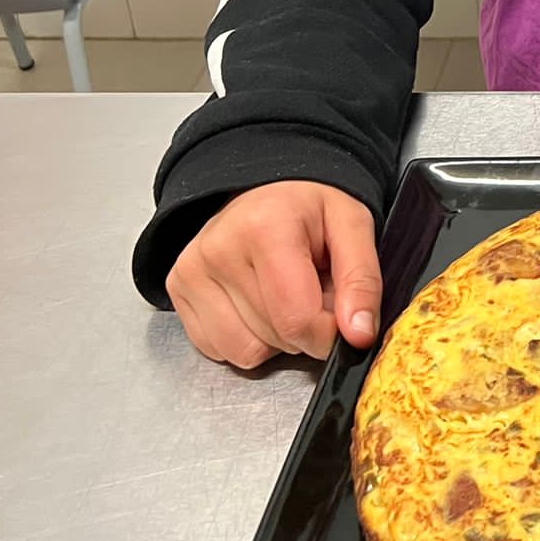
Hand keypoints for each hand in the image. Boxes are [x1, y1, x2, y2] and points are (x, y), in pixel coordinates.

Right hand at [166, 181, 381, 368]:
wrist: (264, 188)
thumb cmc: (308, 206)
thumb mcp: (353, 226)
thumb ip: (362, 281)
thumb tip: (358, 335)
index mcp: (266, 228)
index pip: (298, 320)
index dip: (329, 333)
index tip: (339, 315)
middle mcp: (219, 249)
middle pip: (276, 337)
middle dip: (305, 327)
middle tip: (310, 287)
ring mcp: (191, 271)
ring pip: (246, 352)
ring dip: (275, 336)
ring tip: (281, 292)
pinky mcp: (176, 290)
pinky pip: (220, 350)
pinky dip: (246, 338)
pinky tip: (255, 301)